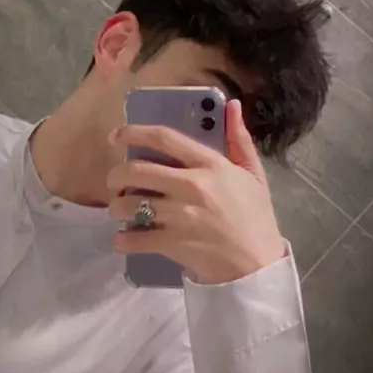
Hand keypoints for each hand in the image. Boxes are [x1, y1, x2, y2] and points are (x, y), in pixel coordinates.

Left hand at [107, 100, 284, 283]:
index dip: (134, 132)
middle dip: (116, 175)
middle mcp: (191, 186)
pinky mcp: (172, 244)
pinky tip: (124, 239)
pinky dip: (122, 240)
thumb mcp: (253, 175)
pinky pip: (132, 238)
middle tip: (114, 181)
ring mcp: (179, 216)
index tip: (117, 135)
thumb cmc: (255, 218)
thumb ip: (239, 140)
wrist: (258, 266)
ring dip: (116, 207)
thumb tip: (232, 105)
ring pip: (128, 205)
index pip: (165, 138)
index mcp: (210, 165)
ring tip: (120, 211)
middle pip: (136, 170)